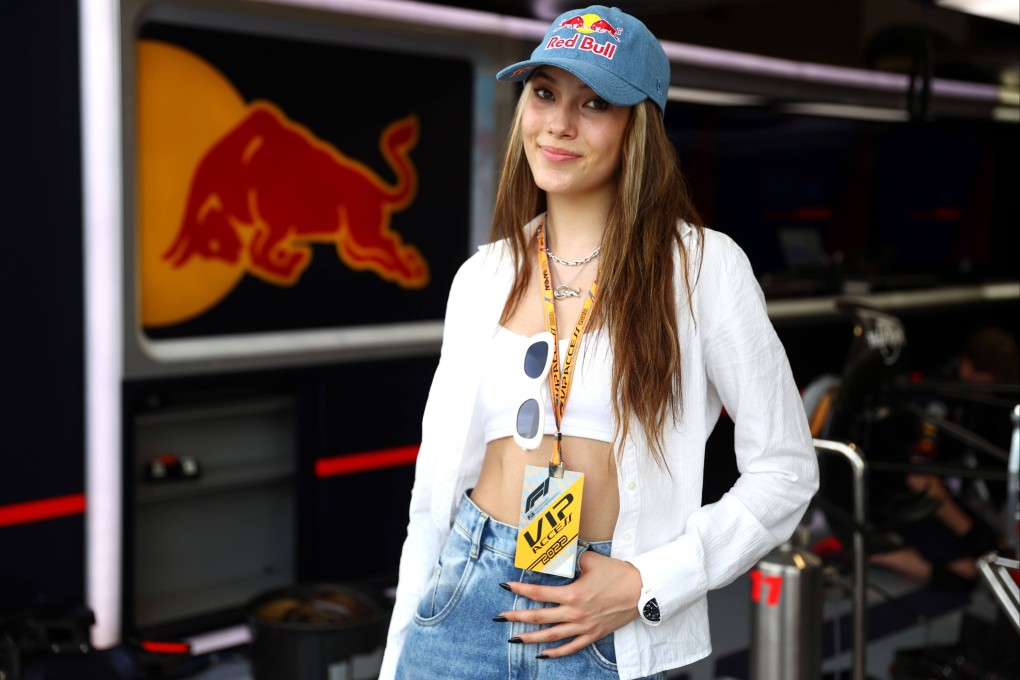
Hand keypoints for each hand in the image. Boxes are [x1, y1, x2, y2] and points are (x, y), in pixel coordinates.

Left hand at [496, 550, 641, 656]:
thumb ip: (573, 560)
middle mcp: (575, 613)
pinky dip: (556, 652)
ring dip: (531, 637)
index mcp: (572, 594)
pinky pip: (572, 647)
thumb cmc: (618, 574)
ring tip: (514, 638)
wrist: (642, 590)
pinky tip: (543, 654)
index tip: (505, 587)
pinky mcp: (594, 634)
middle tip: (500, 617)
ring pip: (552, 636)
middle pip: (540, 617)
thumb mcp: (591, 560)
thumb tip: (562, 556)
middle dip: (518, 617)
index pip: (539, 593)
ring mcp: (584, 626)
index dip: (520, 590)